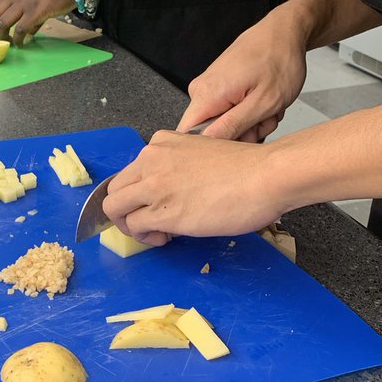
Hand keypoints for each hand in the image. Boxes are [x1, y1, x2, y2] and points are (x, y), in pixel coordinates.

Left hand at [103, 131, 286, 245]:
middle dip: (127, 210)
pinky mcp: (163, 212)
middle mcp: (152, 160)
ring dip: (130, 226)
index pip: (131, 171)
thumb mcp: (202, 153)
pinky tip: (165, 238)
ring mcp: (155, 185)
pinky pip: (134, 226)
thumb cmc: (247, 169)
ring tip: (155, 233)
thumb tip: (173, 190)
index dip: (139, 193)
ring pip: (115, 208)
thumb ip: (179, 167)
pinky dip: (144, 237)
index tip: (154, 204)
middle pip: (116, 189)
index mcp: (162, 143)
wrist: (266, 177)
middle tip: (148, 223)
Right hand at [177, 8, 308, 141]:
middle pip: (210, 132)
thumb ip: (232, 126)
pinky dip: (250, 111)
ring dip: (250, 122)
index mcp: (207, 94)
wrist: (284, 32)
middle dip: (242, 133)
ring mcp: (210, 87)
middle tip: (265, 120)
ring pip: (224, 122)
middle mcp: (202, 90)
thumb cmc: (279, 60)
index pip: (187, 136)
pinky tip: (264, 101)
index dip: (212, 148)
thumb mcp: (263, 102)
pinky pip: (229, 110)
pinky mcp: (219, 85)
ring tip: (269, 107)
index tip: (239, 141)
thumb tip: (208, 145)